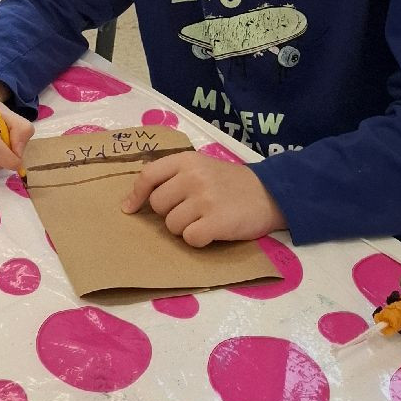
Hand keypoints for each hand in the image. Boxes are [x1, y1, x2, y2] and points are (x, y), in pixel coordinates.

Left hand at [121, 151, 284, 246]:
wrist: (270, 193)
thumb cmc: (230, 182)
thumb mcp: (201, 167)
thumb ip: (172, 176)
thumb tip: (132, 201)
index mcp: (186, 160)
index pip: (148, 175)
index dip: (136, 195)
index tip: (130, 209)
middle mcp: (193, 176)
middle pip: (157, 205)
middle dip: (169, 213)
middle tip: (190, 212)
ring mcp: (204, 198)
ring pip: (172, 225)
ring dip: (185, 228)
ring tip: (205, 220)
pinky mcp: (216, 221)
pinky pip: (190, 239)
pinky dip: (199, 240)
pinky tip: (212, 232)